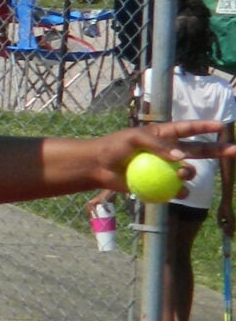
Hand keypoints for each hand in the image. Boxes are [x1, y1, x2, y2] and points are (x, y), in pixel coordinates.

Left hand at [82, 120, 231, 195]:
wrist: (98, 167)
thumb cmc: (114, 147)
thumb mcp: (134, 139)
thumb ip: (157, 145)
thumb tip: (180, 157)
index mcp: (165, 135)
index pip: (189, 129)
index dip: (205, 127)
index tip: (221, 127)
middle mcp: (169, 151)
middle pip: (199, 151)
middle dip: (218, 150)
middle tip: (234, 151)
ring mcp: (165, 169)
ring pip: (188, 171)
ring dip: (190, 174)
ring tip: (182, 174)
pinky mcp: (158, 184)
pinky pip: (174, 190)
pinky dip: (179, 192)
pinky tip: (180, 193)